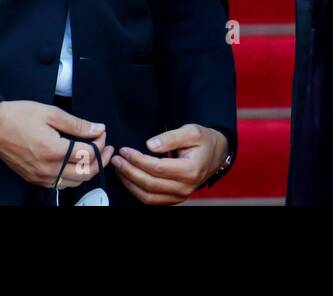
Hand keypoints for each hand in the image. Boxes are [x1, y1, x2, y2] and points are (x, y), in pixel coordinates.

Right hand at [0, 100, 113, 188]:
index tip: (102, 133)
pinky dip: (72, 177)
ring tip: (93, 155)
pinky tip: (74, 164)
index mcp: (53, 150)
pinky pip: (59, 184)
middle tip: (107, 147)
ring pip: (74, 183)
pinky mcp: (33, 179)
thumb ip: (77, 124)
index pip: (88, 154)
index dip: (101, 144)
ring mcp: (39, 177)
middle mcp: (47, 168)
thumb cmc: (17, 116)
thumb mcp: (51, 113)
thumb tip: (98, 129)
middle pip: (85, 173)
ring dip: (88, 171)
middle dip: (101, 160)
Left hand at [112, 124, 228, 204]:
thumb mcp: (191, 131)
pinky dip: (137, 192)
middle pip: (150, 184)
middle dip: (129, 171)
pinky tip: (129, 179)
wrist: (216, 154)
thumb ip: (170, 137)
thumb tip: (149, 145)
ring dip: (130, 183)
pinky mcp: (175, 199)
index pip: (157, 168)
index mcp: (191, 169)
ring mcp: (181, 195)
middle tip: (116, 159)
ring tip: (119, 168)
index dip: (138, 160)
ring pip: (148, 197)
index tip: (124, 150)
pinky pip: (152, 201)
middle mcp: (185, 187)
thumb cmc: (204, 140)